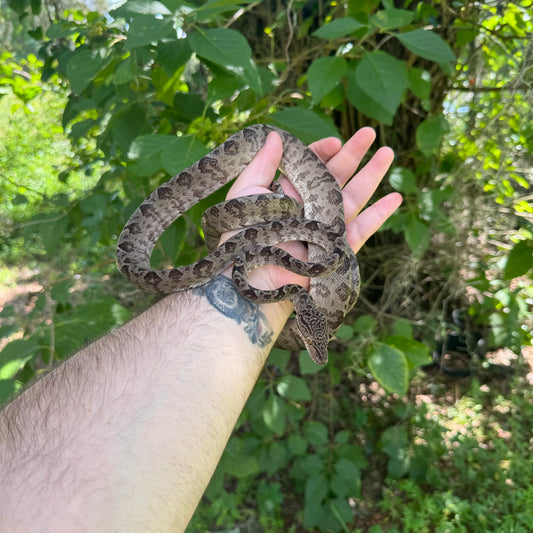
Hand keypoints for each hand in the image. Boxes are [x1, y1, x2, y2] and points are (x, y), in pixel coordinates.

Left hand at [223, 127, 401, 291]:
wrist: (254, 278)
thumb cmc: (242, 237)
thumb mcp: (246, 194)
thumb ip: (262, 165)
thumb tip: (275, 135)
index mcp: (286, 195)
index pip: (308, 168)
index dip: (323, 152)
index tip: (335, 140)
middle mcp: (307, 210)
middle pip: (335, 178)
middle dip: (353, 155)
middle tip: (370, 133)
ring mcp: (324, 229)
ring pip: (353, 197)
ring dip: (372, 175)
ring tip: (388, 152)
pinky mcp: (337, 249)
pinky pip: (362, 229)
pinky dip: (379, 214)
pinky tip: (395, 197)